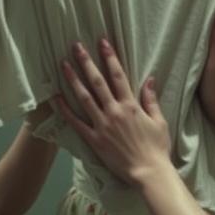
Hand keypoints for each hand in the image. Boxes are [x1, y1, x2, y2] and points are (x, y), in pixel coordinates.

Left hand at [54, 39, 170, 185]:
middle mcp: (114, 111)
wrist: (148, 172)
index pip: (118, 75)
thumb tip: (150, 79)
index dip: (109, 57)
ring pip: (84, 98)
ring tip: (63, 65)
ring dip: (73, 80)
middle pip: (97, 81)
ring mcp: (102, 125)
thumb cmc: (157, 147)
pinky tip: (55, 98)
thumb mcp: (159, 120)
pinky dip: (65, 110)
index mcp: (131, 105)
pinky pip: (76, 122)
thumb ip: (151, 99)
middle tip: (76, 46)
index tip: (102, 42)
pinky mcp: (94, 140)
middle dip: (86, 62)